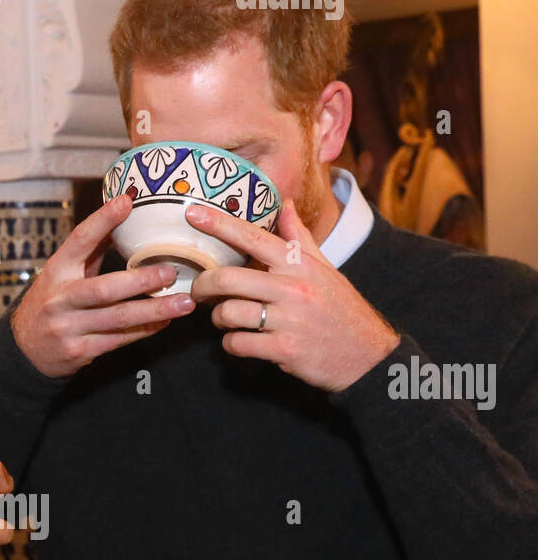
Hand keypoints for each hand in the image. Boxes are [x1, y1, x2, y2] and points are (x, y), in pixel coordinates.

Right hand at [11, 194, 193, 376]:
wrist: (25, 351)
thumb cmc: (52, 303)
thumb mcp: (62, 273)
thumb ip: (90, 249)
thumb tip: (122, 214)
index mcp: (56, 271)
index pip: (79, 241)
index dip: (101, 220)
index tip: (126, 202)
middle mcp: (60, 299)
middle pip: (103, 289)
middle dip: (140, 281)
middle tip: (170, 272)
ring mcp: (69, 327)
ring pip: (117, 318)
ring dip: (153, 310)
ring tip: (183, 303)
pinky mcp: (79, 351)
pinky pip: (118, 340)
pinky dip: (144, 330)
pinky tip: (165, 322)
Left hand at [187, 198, 399, 391]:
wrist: (367, 355)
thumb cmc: (341, 309)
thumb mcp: (325, 268)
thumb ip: (299, 238)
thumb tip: (285, 204)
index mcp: (300, 264)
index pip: (253, 237)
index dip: (218, 224)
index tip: (192, 213)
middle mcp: (293, 287)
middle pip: (228, 278)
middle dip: (203, 285)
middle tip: (199, 290)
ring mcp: (288, 319)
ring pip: (228, 313)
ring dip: (217, 318)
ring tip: (224, 319)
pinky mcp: (284, 349)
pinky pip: (238, 343)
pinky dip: (231, 344)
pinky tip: (239, 342)